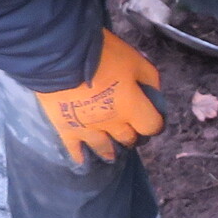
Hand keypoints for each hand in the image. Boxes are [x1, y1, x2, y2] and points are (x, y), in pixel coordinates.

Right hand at [35, 30, 164, 164]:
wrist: (62, 58)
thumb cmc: (103, 56)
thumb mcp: (135, 60)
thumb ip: (149, 79)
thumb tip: (154, 93)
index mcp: (132, 108)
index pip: (152, 126)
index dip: (155, 123)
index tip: (153, 118)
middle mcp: (113, 125)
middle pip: (128, 138)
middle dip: (132, 135)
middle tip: (130, 130)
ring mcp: (89, 130)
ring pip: (104, 149)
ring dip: (111, 151)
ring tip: (111, 153)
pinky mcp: (67, 129)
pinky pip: (74, 149)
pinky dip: (80, 156)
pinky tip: (83, 161)